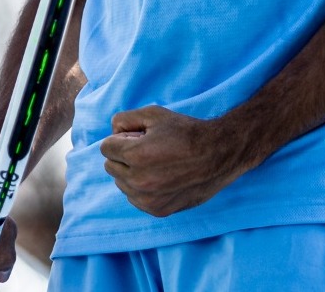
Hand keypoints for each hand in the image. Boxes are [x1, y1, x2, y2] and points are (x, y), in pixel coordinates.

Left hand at [99, 105, 253, 216]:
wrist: (219, 155)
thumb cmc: (186, 132)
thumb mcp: (154, 114)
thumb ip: (124, 119)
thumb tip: (112, 132)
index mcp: (135, 155)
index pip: (106, 148)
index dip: (121, 139)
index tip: (137, 137)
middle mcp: (138, 181)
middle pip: (110, 166)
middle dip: (123, 156)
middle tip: (147, 149)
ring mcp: (147, 199)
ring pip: (122, 184)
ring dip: (131, 173)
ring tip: (156, 164)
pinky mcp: (157, 210)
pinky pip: (135, 199)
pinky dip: (141, 189)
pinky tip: (160, 178)